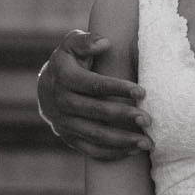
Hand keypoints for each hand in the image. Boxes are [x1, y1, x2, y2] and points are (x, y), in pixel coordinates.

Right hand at [37, 30, 149, 159]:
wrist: (46, 87)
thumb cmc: (69, 62)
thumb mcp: (72, 45)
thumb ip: (86, 41)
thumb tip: (105, 42)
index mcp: (64, 77)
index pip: (93, 84)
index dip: (118, 88)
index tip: (142, 92)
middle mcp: (61, 102)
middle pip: (95, 112)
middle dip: (123, 116)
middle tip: (148, 120)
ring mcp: (63, 122)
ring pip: (94, 135)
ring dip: (122, 140)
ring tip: (147, 143)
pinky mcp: (68, 137)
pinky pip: (90, 149)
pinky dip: (111, 153)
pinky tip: (132, 151)